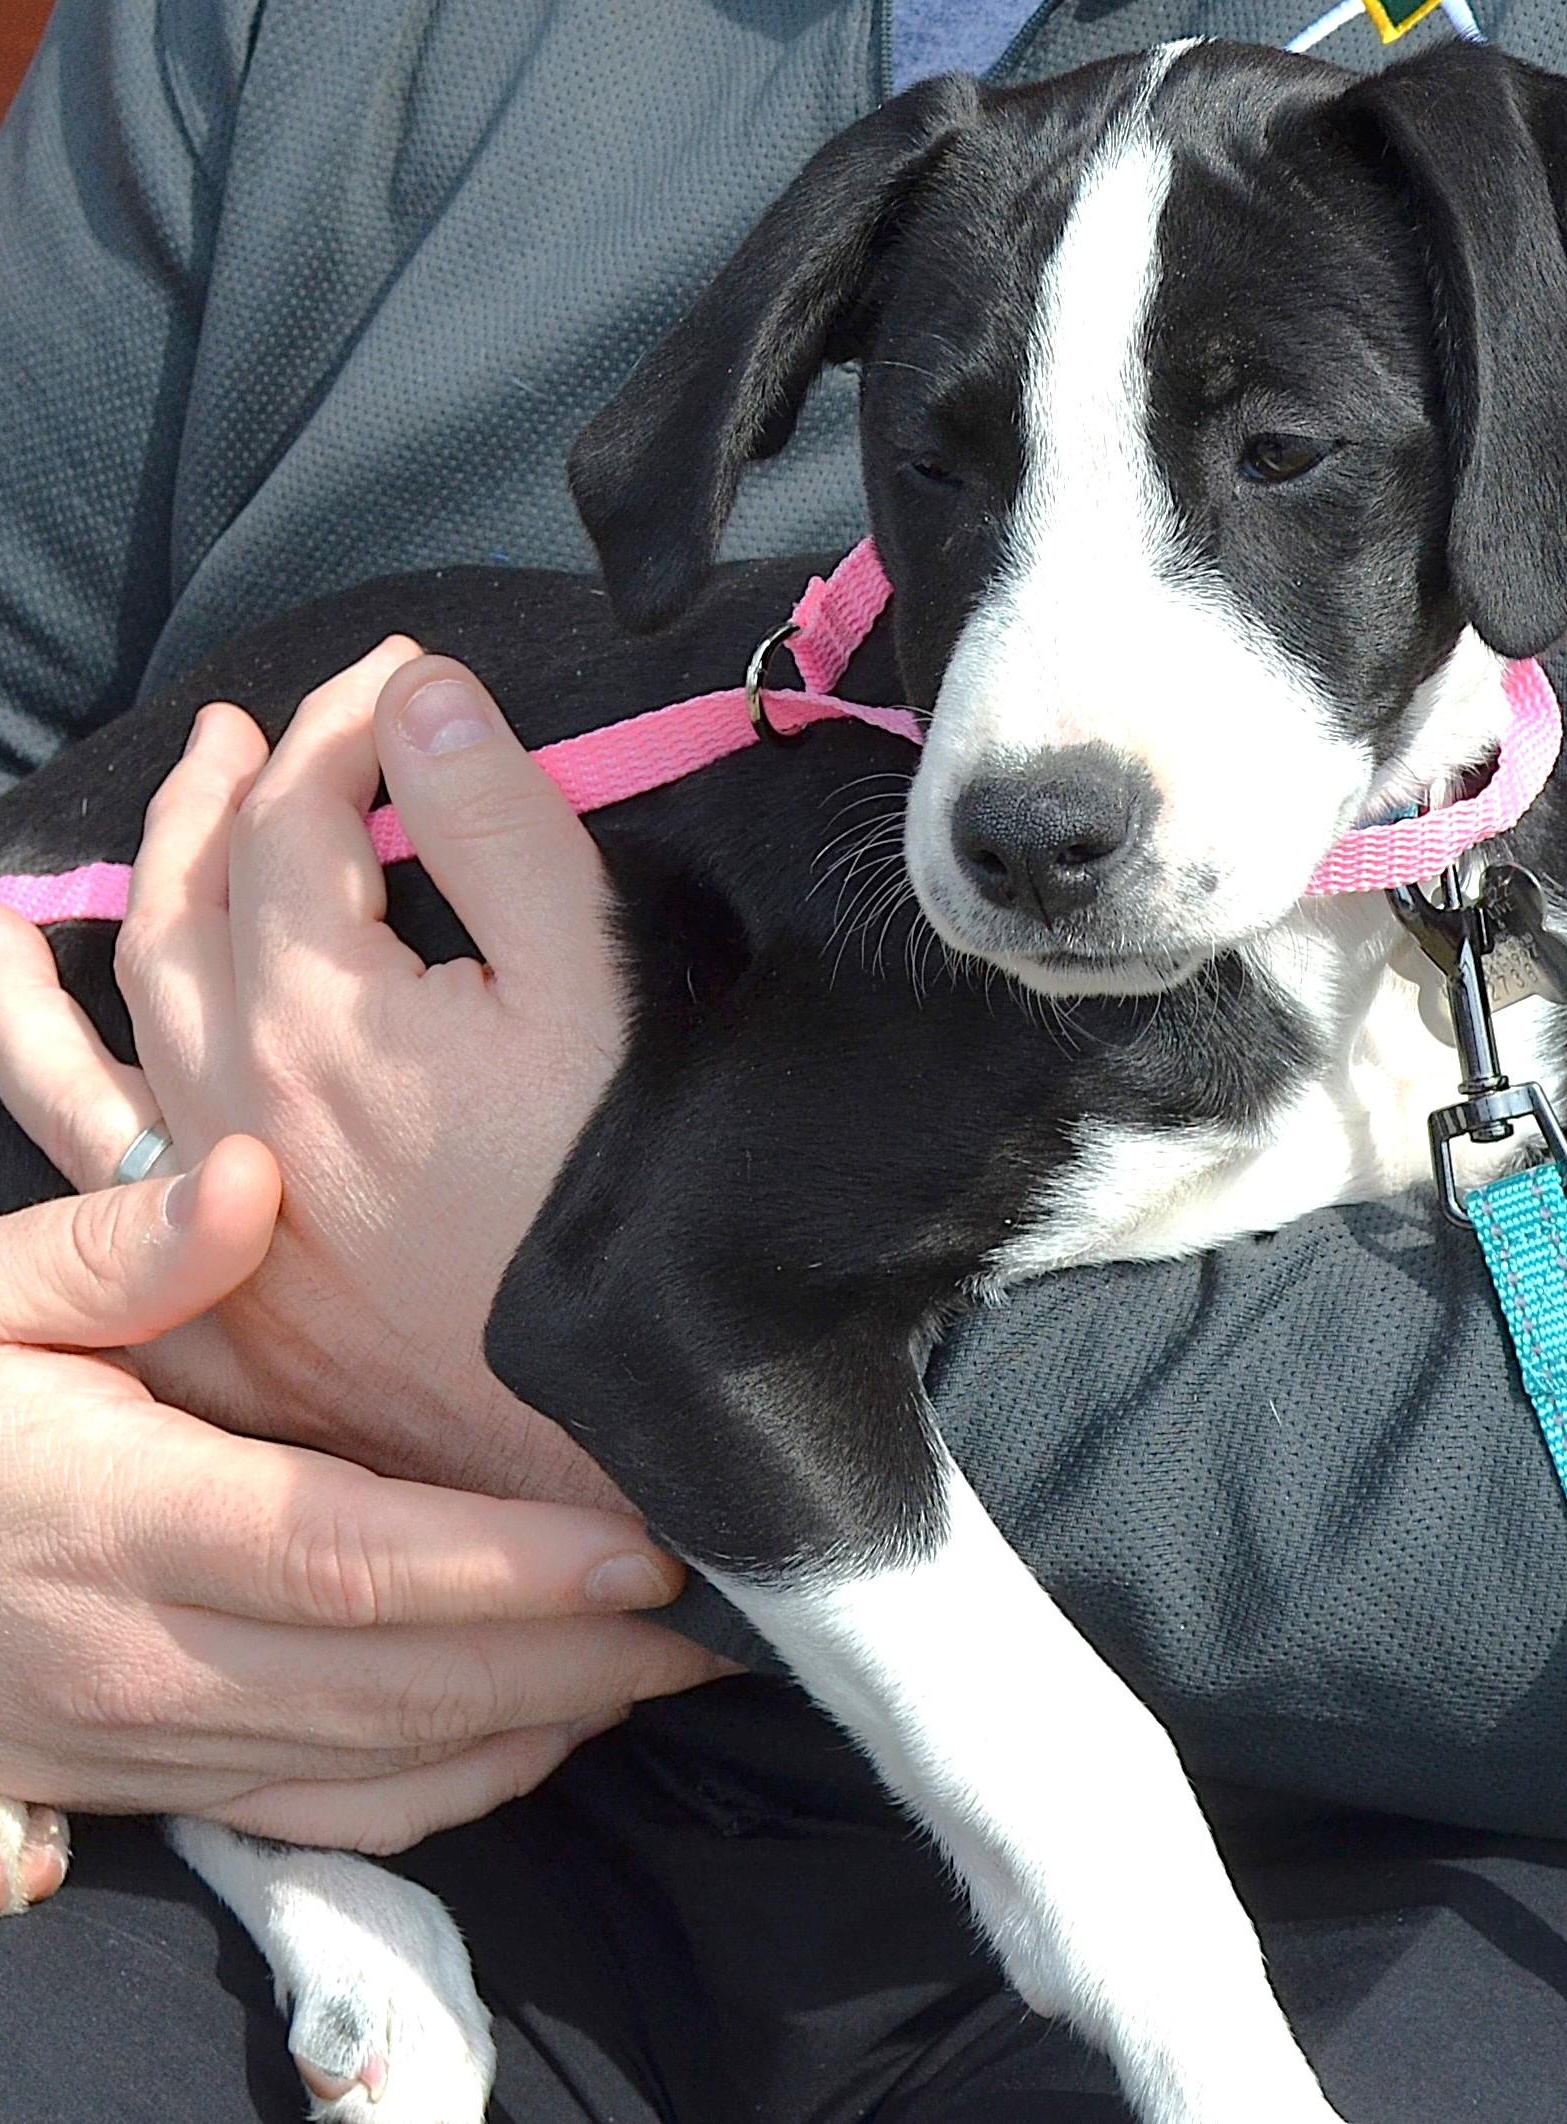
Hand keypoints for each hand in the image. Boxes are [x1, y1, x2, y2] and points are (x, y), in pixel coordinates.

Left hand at [0, 642, 626, 1503]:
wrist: (604, 1431)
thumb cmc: (616, 1208)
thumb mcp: (591, 996)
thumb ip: (503, 829)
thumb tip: (422, 697)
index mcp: (319, 1011)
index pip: (305, 816)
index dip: (352, 723)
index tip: (402, 679)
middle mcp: (228, 1095)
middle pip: (196, 896)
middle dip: (235, 789)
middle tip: (269, 728)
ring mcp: (207, 1197)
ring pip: (112, 1012)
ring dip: (133, 896)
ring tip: (140, 834)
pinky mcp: (214, 1290)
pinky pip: (87, 1153)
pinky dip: (44, 1065)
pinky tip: (38, 1031)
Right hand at [0, 1136, 717, 1863]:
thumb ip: (111, 1251)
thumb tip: (250, 1184)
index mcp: (117, 1516)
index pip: (345, 1557)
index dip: (504, 1565)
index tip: (642, 1543)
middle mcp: (143, 1654)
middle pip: (397, 1677)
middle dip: (577, 1653)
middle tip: (726, 1610)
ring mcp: (147, 1741)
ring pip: (378, 1759)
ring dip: (542, 1717)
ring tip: (675, 1664)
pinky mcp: (151, 1783)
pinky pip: (325, 1812)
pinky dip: (454, 1785)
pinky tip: (548, 1731)